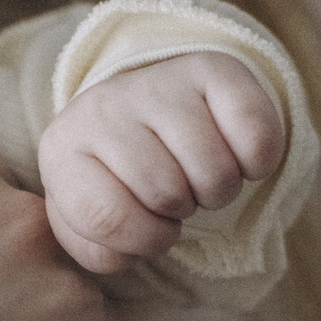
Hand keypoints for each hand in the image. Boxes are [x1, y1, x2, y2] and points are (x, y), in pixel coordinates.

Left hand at [37, 50, 287, 274]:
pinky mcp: (213, 69)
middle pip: (166, 193)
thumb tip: (128, 251)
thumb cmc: (116, 179)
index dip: (144, 240)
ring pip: (214, 172)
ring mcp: (158, 83)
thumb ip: (98, 251)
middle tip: (176, 194)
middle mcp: (103, 107)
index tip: (153, 229)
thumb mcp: (91, 222)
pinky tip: (235, 152)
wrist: (144, 108)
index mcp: (63, 152)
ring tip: (200, 173)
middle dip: (182, 211)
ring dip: (219, 191)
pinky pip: (256, 139)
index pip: (104, 218)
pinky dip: (258, 164)